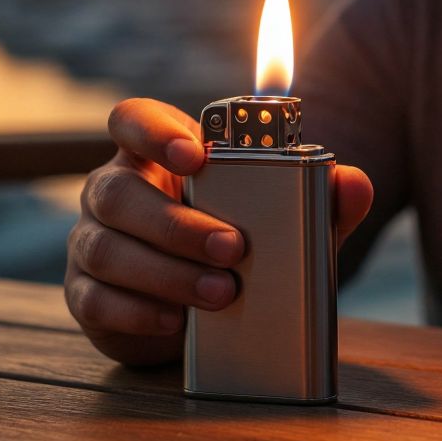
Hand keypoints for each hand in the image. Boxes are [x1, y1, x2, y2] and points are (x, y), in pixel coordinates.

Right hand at [66, 98, 373, 365]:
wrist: (210, 312)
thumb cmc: (244, 243)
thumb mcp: (286, 220)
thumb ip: (319, 198)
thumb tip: (353, 183)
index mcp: (154, 155)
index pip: (132, 119)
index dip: (155, 131)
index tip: (197, 157)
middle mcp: (112, 191)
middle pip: (118, 191)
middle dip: (176, 221)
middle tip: (234, 247)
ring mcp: (91, 243)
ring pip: (105, 248)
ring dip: (166, 272)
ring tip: (223, 292)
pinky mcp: (88, 297)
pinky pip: (95, 301)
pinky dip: (138, 312)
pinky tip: (177, 321)